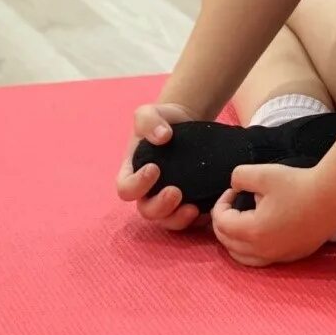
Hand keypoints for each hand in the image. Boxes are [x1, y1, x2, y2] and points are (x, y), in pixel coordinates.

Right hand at [114, 102, 204, 232]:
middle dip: (160, 206)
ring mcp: (168, 200)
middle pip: (147, 211)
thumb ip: (148, 121)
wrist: (187, 121)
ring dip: (178, 219)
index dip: (136, 185)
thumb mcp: (149, 113)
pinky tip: (210, 208)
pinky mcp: (190, 200)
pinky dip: (200, 219)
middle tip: (175, 192)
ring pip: (168, 221)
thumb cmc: (163, 120)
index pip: (125, 189)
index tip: (154, 168)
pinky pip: (192, 220)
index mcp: (133, 173)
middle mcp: (148, 191)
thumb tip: (162, 137)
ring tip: (193, 208)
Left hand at [211, 164, 335, 267]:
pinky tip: (260, 232)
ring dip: (234, 241)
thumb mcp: (263, 173)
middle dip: (224, 223)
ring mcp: (278, 256)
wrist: (332, 197)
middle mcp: (262, 250)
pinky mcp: (291, 257)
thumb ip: (239, 177)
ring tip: (239, 222)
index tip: (233, 191)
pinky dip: (251, 249)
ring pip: (243, 258)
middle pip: (227, 244)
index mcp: (252, 231)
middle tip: (231, 205)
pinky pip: (262, 260)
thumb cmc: (298, 185)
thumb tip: (234, 186)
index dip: (221, 204)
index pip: (221, 223)